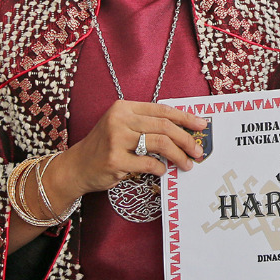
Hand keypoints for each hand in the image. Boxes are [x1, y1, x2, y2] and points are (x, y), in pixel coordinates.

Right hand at [48, 100, 207, 203]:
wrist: (76, 167)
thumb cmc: (105, 147)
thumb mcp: (122, 127)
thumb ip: (147, 126)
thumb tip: (184, 132)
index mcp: (124, 107)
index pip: (162, 110)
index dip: (185, 117)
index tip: (202, 125)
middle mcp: (119, 119)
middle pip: (164, 126)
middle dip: (186, 139)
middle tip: (198, 151)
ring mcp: (115, 139)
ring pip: (159, 144)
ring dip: (178, 156)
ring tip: (187, 164)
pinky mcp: (114, 160)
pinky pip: (148, 164)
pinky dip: (160, 168)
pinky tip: (163, 172)